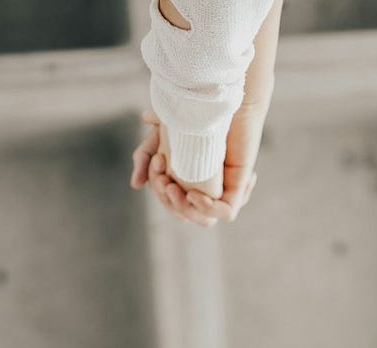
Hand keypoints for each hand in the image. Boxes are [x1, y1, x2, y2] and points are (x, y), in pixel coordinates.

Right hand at [130, 110, 262, 227]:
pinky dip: (208, 209)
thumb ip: (143, 159)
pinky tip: (195, 195)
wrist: (219, 98)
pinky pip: (227, 213)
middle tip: (163, 178)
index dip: (159, 190)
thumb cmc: (190, 116)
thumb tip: (136, 185)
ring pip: (204, 219)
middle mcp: (208, 190)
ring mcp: (225, 190)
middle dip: (168, 201)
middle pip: (185, 213)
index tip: (158, 162)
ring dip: (184, 209)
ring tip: (174, 188)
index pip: (171, 201)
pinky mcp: (240, 186)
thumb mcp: (159, 138)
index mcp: (189, 182)